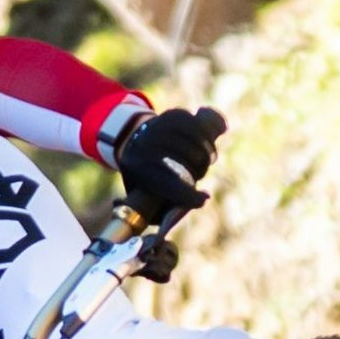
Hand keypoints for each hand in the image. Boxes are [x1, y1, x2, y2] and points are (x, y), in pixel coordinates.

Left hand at [116, 106, 226, 220]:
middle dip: (198, 172)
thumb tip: (174, 224)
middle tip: (198, 174)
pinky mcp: (173, 114)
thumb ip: (156, 214)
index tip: (201, 200)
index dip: (190, 196)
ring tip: (203, 160)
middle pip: (189, 162)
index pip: (171, 185)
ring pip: (197, 144)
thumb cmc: (142, 176)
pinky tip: (207, 142)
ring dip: (205, 155)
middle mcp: (148, 143)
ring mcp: (161, 126)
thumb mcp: (139, 196)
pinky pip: (200, 126)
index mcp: (138, 167)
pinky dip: (207, 136)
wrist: (132, 139)